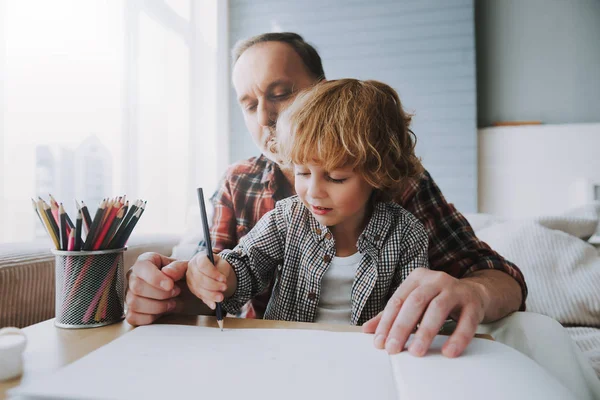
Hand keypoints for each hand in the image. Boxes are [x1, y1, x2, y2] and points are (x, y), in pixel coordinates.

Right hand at [125, 252, 187, 325]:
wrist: (186, 292)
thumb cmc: (182, 278)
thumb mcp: (186, 268)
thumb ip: (178, 267)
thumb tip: (167, 272)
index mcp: (145, 261)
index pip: (142, 267)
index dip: (155, 277)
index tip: (170, 285)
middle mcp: (134, 276)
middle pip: (137, 287)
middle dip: (160, 294)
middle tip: (175, 292)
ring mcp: (130, 294)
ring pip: (134, 303)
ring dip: (157, 306)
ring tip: (171, 302)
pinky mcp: (131, 310)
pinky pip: (133, 317)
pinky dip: (150, 317)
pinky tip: (161, 311)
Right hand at [186, 252, 229, 309]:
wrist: (217, 272)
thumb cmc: (220, 266)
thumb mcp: (223, 264)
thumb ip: (221, 271)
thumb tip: (221, 282)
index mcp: (199, 257)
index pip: (203, 264)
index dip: (213, 273)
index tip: (223, 278)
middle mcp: (192, 267)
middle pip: (200, 278)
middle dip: (213, 285)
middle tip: (224, 288)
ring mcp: (190, 278)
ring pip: (199, 288)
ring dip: (211, 294)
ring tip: (221, 297)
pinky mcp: (192, 288)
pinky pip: (199, 295)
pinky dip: (207, 300)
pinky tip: (214, 305)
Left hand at [362, 268, 486, 357]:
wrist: (474, 293)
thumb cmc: (437, 299)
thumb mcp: (414, 302)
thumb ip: (391, 315)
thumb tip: (367, 330)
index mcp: (416, 278)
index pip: (397, 300)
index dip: (386, 322)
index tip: (379, 343)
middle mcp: (435, 280)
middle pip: (415, 303)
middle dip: (402, 327)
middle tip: (393, 349)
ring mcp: (455, 290)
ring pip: (438, 309)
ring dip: (425, 332)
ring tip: (416, 352)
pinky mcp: (473, 303)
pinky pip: (466, 321)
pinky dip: (457, 338)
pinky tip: (448, 352)